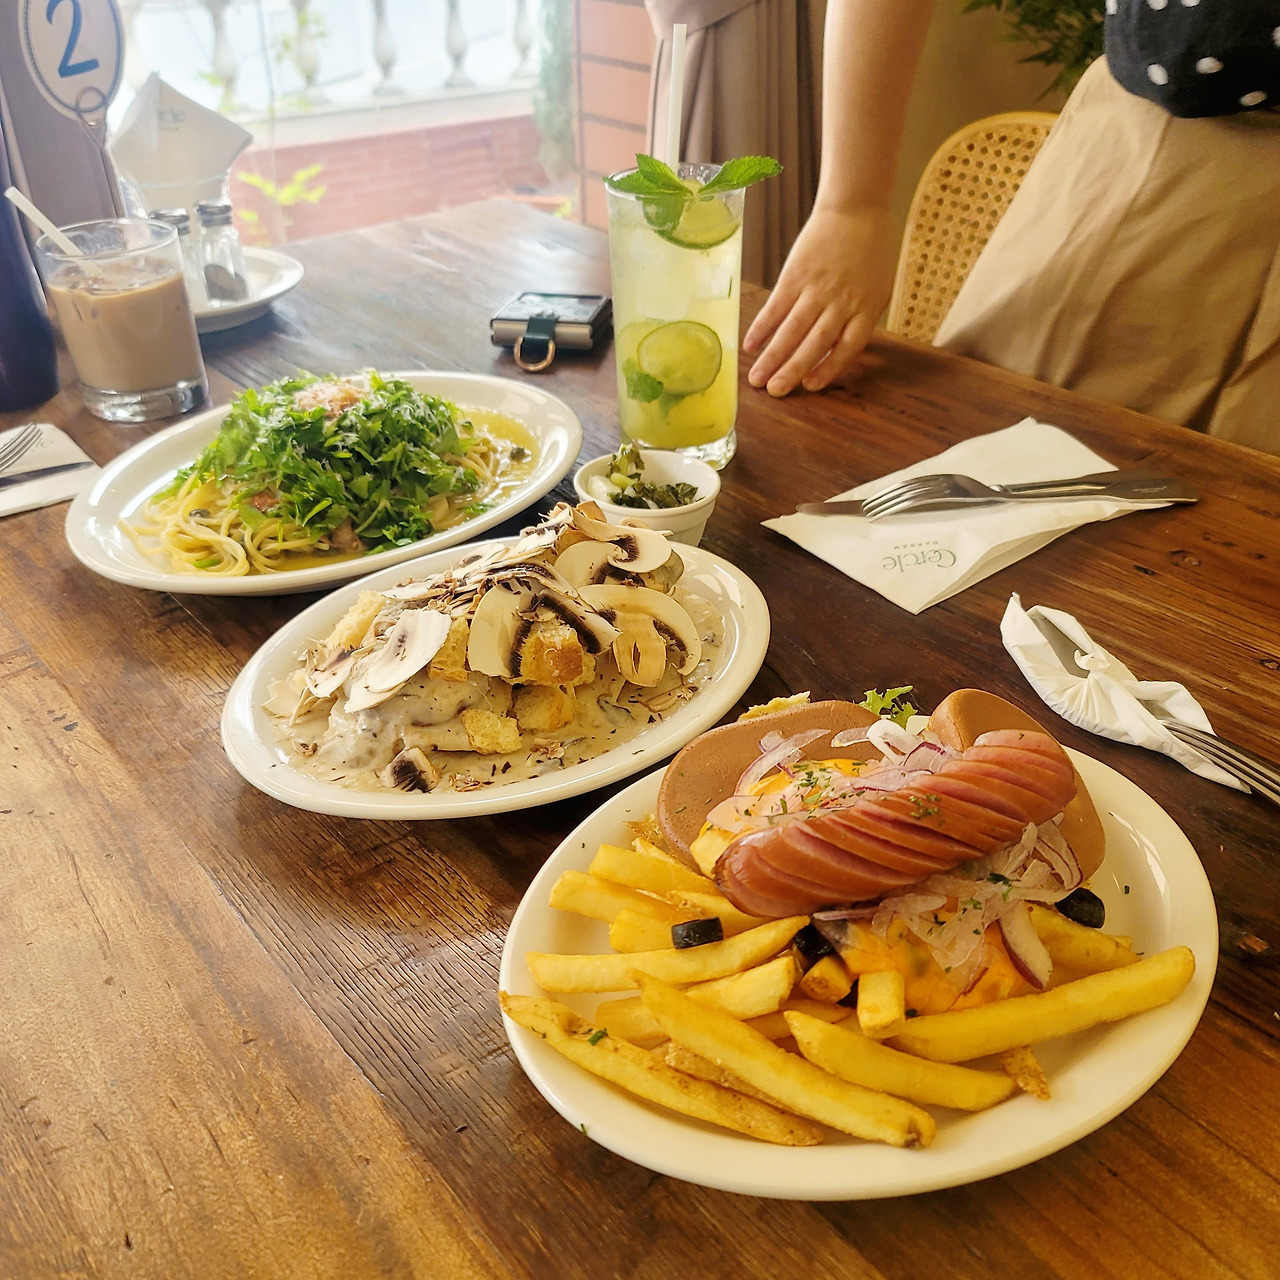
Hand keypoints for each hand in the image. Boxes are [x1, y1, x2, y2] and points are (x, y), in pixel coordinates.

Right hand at [744, 206, 894, 395]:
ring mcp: (817, 287)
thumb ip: (859, 320)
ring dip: (772, 356)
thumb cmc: (870, 252)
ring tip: (756, 379)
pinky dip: (762, 326)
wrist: (856, 207)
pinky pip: (776, 305)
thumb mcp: (877, 289)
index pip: (848, 346)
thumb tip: (833, 354)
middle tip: (774, 392)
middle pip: (815, 342)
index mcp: (866, 308)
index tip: (810, 386)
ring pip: (792, 329)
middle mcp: (841, 301)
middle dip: (793, 369)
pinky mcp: (796, 274)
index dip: (829, 368)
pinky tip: (750, 345)